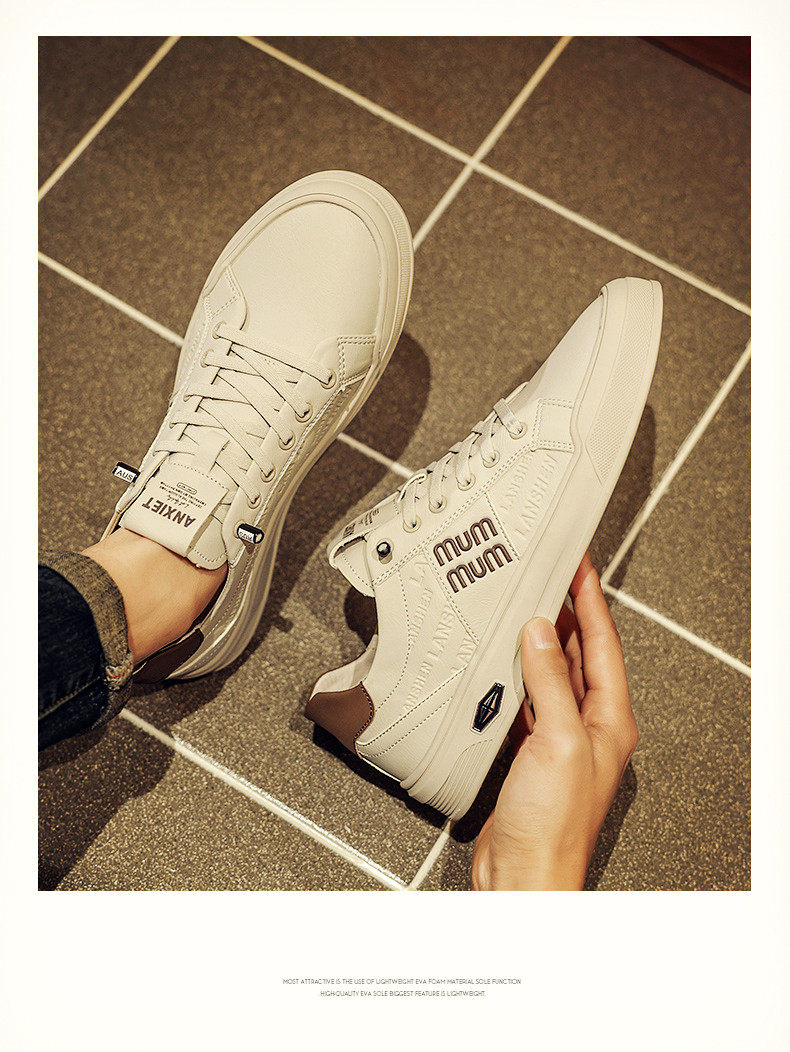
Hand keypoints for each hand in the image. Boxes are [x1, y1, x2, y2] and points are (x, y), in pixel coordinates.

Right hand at [471, 553, 637, 889]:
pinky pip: (526, 700)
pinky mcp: (531, 753)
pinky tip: (501, 662)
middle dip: (566, 614)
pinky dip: (516, 676)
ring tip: (523, 607)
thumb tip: (542, 632)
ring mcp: (559, 740)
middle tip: (547, 576)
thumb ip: (550, 683)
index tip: (579, 566)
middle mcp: (589, 727)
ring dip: (540, 643)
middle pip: (580, 656)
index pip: (604, 645)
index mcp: (609, 721)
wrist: (524, 874)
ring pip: (552, 675)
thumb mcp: (558, 741)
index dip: (591, 601)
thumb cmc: (552, 824)